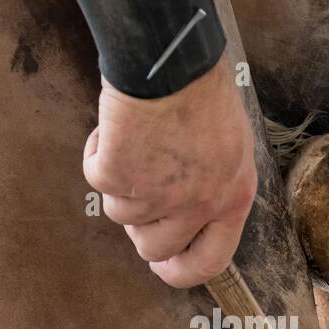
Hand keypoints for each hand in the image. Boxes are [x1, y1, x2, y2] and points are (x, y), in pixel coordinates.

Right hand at [83, 56, 256, 288]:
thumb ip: (211, 186)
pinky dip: (98, 153)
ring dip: (119, 181)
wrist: (171, 58)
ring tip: (134, 139)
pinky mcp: (120, 177)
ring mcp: (158, 195)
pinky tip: (114, 127)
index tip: (163, 266)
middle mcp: (198, 205)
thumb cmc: (201, 89)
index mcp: (233, 198)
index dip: (181, 270)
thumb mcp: (228, 145)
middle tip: (136, 189)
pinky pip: (96, 179)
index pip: (210, 261)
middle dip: (138, 225)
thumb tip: (182, 218)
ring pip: (119, 214)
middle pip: (153, 247)